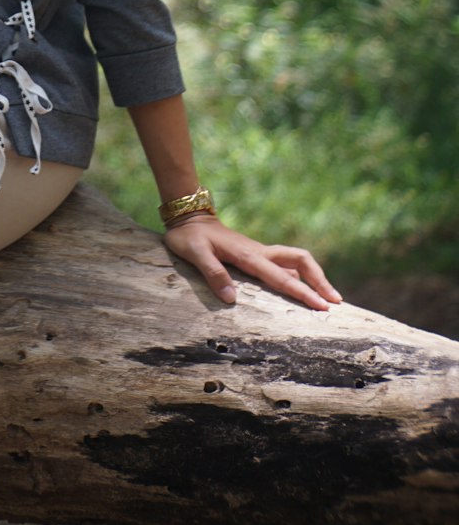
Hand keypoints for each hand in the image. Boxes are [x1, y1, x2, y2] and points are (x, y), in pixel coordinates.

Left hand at [163, 214, 341, 311]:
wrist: (189, 218)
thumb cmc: (189, 237)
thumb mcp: (195, 254)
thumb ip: (213, 273)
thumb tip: (232, 299)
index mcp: (249, 255)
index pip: (282, 277)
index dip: (304, 292)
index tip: (322, 306)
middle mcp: (260, 253)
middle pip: (300, 261)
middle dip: (320, 281)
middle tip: (336, 302)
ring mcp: (260, 253)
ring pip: (296, 261)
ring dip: (313, 277)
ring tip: (328, 297)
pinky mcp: (257, 255)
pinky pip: (284, 265)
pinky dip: (299, 276)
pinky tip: (304, 288)